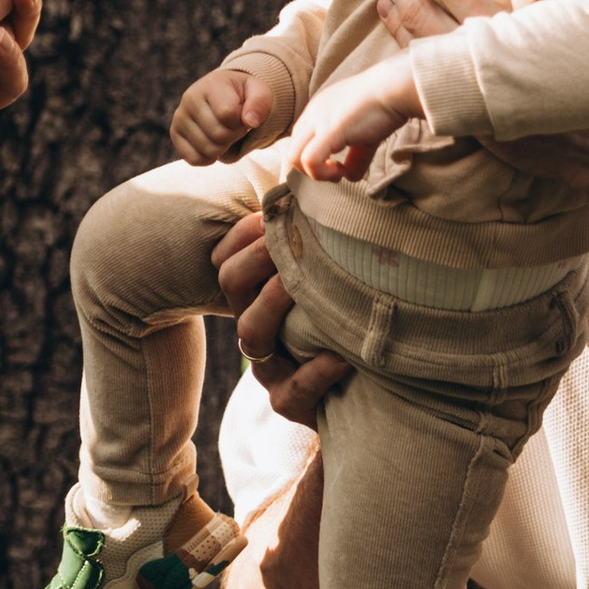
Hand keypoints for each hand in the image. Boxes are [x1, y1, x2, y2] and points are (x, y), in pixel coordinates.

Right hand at [170, 62, 281, 165]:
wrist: (223, 94)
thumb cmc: (243, 94)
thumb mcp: (259, 91)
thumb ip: (260, 102)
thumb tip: (250, 121)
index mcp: (210, 85)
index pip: (228, 115)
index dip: (242, 121)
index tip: (243, 114)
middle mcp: (189, 99)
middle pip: (219, 135)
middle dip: (234, 135)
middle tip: (235, 126)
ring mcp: (180, 117)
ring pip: (208, 150)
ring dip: (224, 147)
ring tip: (224, 131)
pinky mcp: (175, 134)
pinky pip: (194, 159)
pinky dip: (209, 158)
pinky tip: (214, 144)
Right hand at [210, 215, 347, 426]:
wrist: (364, 393)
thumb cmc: (345, 325)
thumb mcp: (328, 283)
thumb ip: (316, 245)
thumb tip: (320, 186)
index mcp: (255, 297)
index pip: (225, 258)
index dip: (242, 233)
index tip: (271, 213)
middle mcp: (254, 327)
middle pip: (230, 283)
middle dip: (255, 257)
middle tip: (282, 237)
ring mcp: (270, 368)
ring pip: (251, 332)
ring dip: (272, 302)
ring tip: (300, 286)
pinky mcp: (291, 403)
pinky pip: (294, 389)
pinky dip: (316, 371)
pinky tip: (342, 357)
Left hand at [289, 54, 422, 183]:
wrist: (396, 87)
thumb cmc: (385, 105)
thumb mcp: (365, 135)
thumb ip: (355, 156)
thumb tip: (351, 176)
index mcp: (318, 110)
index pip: (300, 142)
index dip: (315, 160)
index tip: (338, 165)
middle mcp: (313, 113)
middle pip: (292, 151)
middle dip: (311, 170)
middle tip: (337, 172)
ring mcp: (318, 120)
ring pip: (293, 158)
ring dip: (315, 174)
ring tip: (339, 172)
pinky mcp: (329, 129)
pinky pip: (309, 159)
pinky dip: (321, 173)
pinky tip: (341, 171)